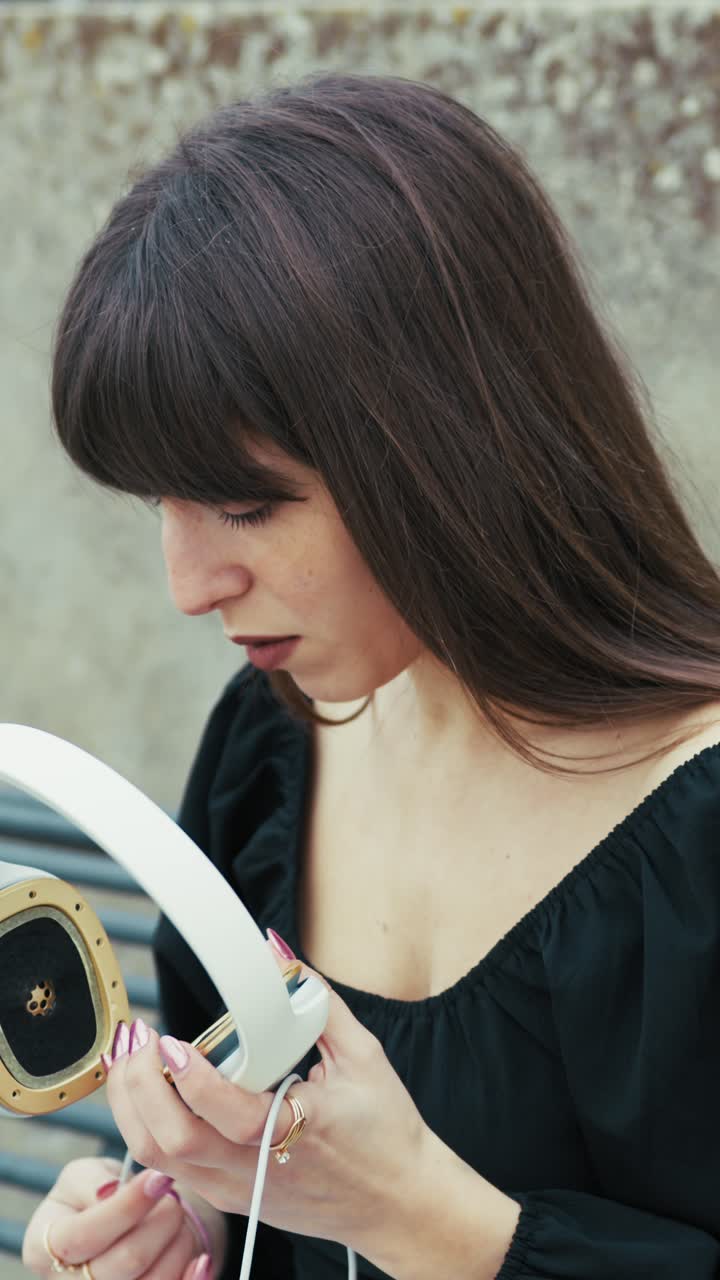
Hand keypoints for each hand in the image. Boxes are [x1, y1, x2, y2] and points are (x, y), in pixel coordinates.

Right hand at [22, 1157, 214, 1278]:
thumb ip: (90, 1180)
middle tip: (173, 1194)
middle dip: (162, 1220)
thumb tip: (109, 1192)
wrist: (112, 1228)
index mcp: (43, 1247)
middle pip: (126, 1261)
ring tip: (178, 1217)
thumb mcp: (82, 1176)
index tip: (158, 1178)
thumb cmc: (95, 1197)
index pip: (84, 1235)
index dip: (127, 1207)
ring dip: (178, 1243)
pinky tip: (200, 1259)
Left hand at [104, 937, 429, 1257]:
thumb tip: (278, 951)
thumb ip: (319, 1001)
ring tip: (134, 1059)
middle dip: (141, 1086)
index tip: (171, 1041)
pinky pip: (171, 1167)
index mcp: (295, 1135)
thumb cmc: (387, 1131)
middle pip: (171, 1141)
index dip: (191, 1078)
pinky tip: (149, 1090)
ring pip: (159, 1160)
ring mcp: (237, 1190)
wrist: (400, 1203)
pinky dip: (148, 1126)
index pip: (226, 1114)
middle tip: (140, 1039)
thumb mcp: (364, 1055)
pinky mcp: (229, 1198)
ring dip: (133, 1107)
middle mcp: (255, 1171)